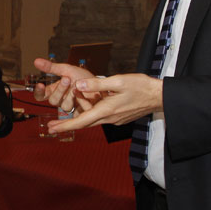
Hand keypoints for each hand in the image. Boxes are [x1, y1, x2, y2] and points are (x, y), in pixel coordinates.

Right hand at [32, 58, 100, 114]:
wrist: (101, 84)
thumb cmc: (83, 77)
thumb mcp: (67, 69)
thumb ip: (52, 67)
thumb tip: (36, 61)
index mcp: (55, 90)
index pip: (41, 96)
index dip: (39, 92)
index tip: (40, 84)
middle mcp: (61, 100)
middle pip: (53, 101)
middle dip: (59, 90)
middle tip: (66, 79)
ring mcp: (71, 106)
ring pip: (64, 106)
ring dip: (71, 95)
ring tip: (78, 85)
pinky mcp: (80, 112)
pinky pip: (77, 111)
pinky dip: (81, 101)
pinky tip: (84, 94)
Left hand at [48, 74, 162, 131]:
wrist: (158, 96)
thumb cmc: (140, 86)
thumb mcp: (118, 81)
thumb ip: (97, 84)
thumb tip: (78, 85)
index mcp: (106, 110)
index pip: (81, 121)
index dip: (65, 125)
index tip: (51, 128)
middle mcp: (109, 118)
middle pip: (84, 124)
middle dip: (67, 125)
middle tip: (51, 127)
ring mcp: (115, 119)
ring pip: (92, 119)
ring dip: (80, 116)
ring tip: (68, 108)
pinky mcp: (119, 117)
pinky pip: (101, 116)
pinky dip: (91, 112)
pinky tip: (88, 104)